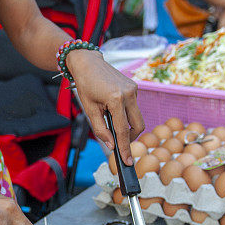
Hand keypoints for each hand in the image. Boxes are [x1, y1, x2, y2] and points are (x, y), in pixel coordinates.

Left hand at [66, 49, 143, 164]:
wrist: (88, 63)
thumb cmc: (86, 85)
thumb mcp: (90, 110)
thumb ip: (101, 129)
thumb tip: (111, 144)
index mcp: (116, 99)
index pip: (123, 130)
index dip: (125, 148)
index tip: (127, 161)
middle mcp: (129, 94)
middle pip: (138, 126)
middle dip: (130, 137)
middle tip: (119, 142)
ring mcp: (134, 90)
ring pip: (137, 117)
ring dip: (127, 124)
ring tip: (110, 119)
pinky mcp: (134, 88)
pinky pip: (134, 107)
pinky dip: (126, 114)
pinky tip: (113, 108)